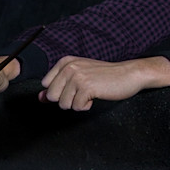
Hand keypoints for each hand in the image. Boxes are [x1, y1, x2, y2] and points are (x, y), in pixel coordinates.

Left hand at [39, 56, 169, 110]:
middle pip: (52, 97)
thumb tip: (40, 98)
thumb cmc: (105, 76)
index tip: (75, 87)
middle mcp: (69, 67)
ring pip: (63, 104)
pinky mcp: (86, 87)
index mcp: (65, 62)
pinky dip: (86, 106)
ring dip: (78, 103)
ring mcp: (77, 77)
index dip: (60, 92)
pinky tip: (96, 96)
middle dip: (67, 99)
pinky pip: (76, 107)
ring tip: (91, 93)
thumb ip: (58, 87)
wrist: (129, 74)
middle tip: (83, 91)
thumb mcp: (79, 78)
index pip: (46, 85)